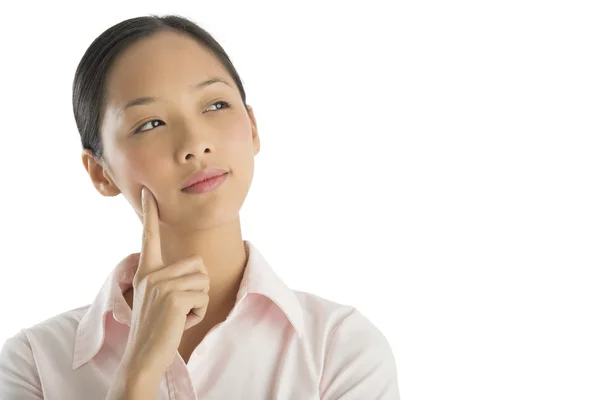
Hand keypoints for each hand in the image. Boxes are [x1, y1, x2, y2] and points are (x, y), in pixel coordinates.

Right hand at [122, 187, 209, 377]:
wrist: (143, 356)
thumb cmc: (156, 327)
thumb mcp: (156, 297)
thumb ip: (169, 278)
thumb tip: (196, 269)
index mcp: (146, 270)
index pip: (148, 236)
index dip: (148, 213)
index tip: (147, 192)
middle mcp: (151, 273)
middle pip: (198, 265)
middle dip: (199, 287)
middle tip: (180, 306)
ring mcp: (161, 284)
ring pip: (204, 280)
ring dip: (199, 302)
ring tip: (179, 315)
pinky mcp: (174, 297)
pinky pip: (204, 297)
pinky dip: (198, 313)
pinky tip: (181, 322)